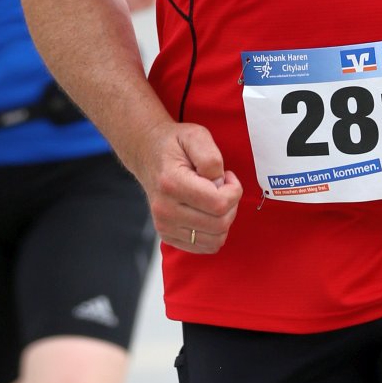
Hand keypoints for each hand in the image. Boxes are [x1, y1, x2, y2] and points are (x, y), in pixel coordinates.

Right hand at [140, 122, 242, 254]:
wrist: (147, 153)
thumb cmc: (174, 144)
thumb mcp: (196, 136)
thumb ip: (211, 159)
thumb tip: (219, 185)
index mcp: (172, 184)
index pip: (219, 204)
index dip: (234, 190)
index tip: (228, 176)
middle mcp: (165, 210)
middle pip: (220, 224)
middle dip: (232, 205)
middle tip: (223, 187)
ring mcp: (165, 226)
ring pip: (215, 240)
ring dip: (224, 219)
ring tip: (215, 199)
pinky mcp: (168, 235)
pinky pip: (205, 247)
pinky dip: (214, 232)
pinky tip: (208, 212)